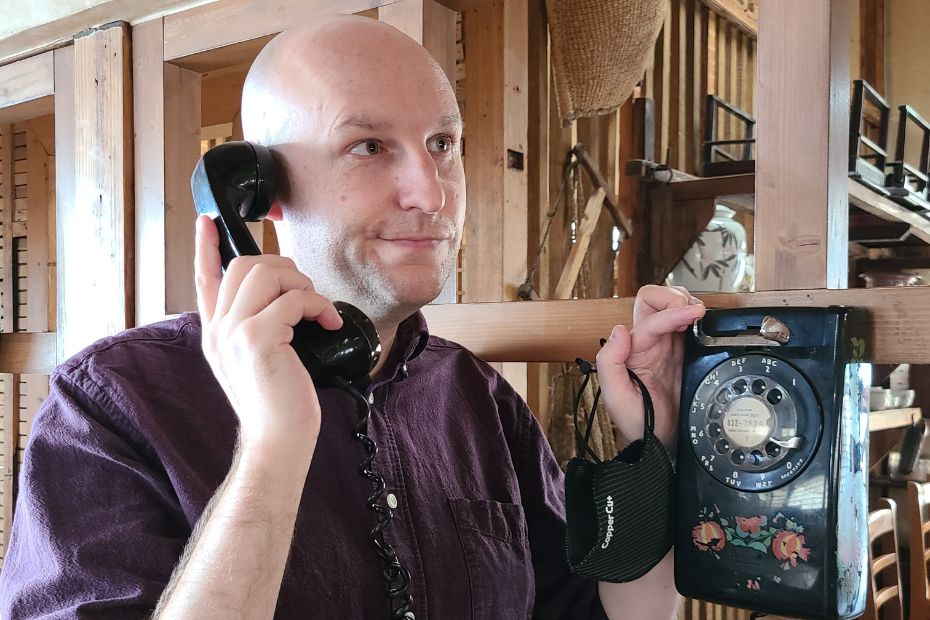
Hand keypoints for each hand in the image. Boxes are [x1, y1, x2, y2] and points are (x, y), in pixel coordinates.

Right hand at [194, 215, 342, 447]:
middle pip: (242, 266)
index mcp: (216, 334)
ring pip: (265, 275)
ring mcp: (234, 333)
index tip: (207, 222)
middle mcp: (218, 330)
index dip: (205, 248)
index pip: (204, 280)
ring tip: (316, 308)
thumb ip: (261, 329)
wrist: (278, 441)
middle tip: (306, 292)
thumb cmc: (279, 405)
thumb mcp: (261, 361)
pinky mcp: (257, 339)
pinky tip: (329, 323)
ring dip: (300, 283)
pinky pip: (293, 299)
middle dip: (281, 267)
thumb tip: (287, 300)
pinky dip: (318, 305)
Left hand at [596, 285, 705, 448]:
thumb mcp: (615, 397)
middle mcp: (649, 343)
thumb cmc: (636, 422)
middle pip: (654, 300)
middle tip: (693, 310)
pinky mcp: (686, 355)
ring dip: (686, 303)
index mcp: (633, 349)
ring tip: (699, 315)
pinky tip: (704, 325)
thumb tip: (620, 331)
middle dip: (673, 297)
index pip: (651, 319)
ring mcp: (668, 347)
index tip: (693, 314)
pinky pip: (691, 327)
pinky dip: (698, 318)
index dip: (672, 313)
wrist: (660, 444)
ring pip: (672, 307)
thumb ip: (609, 362)